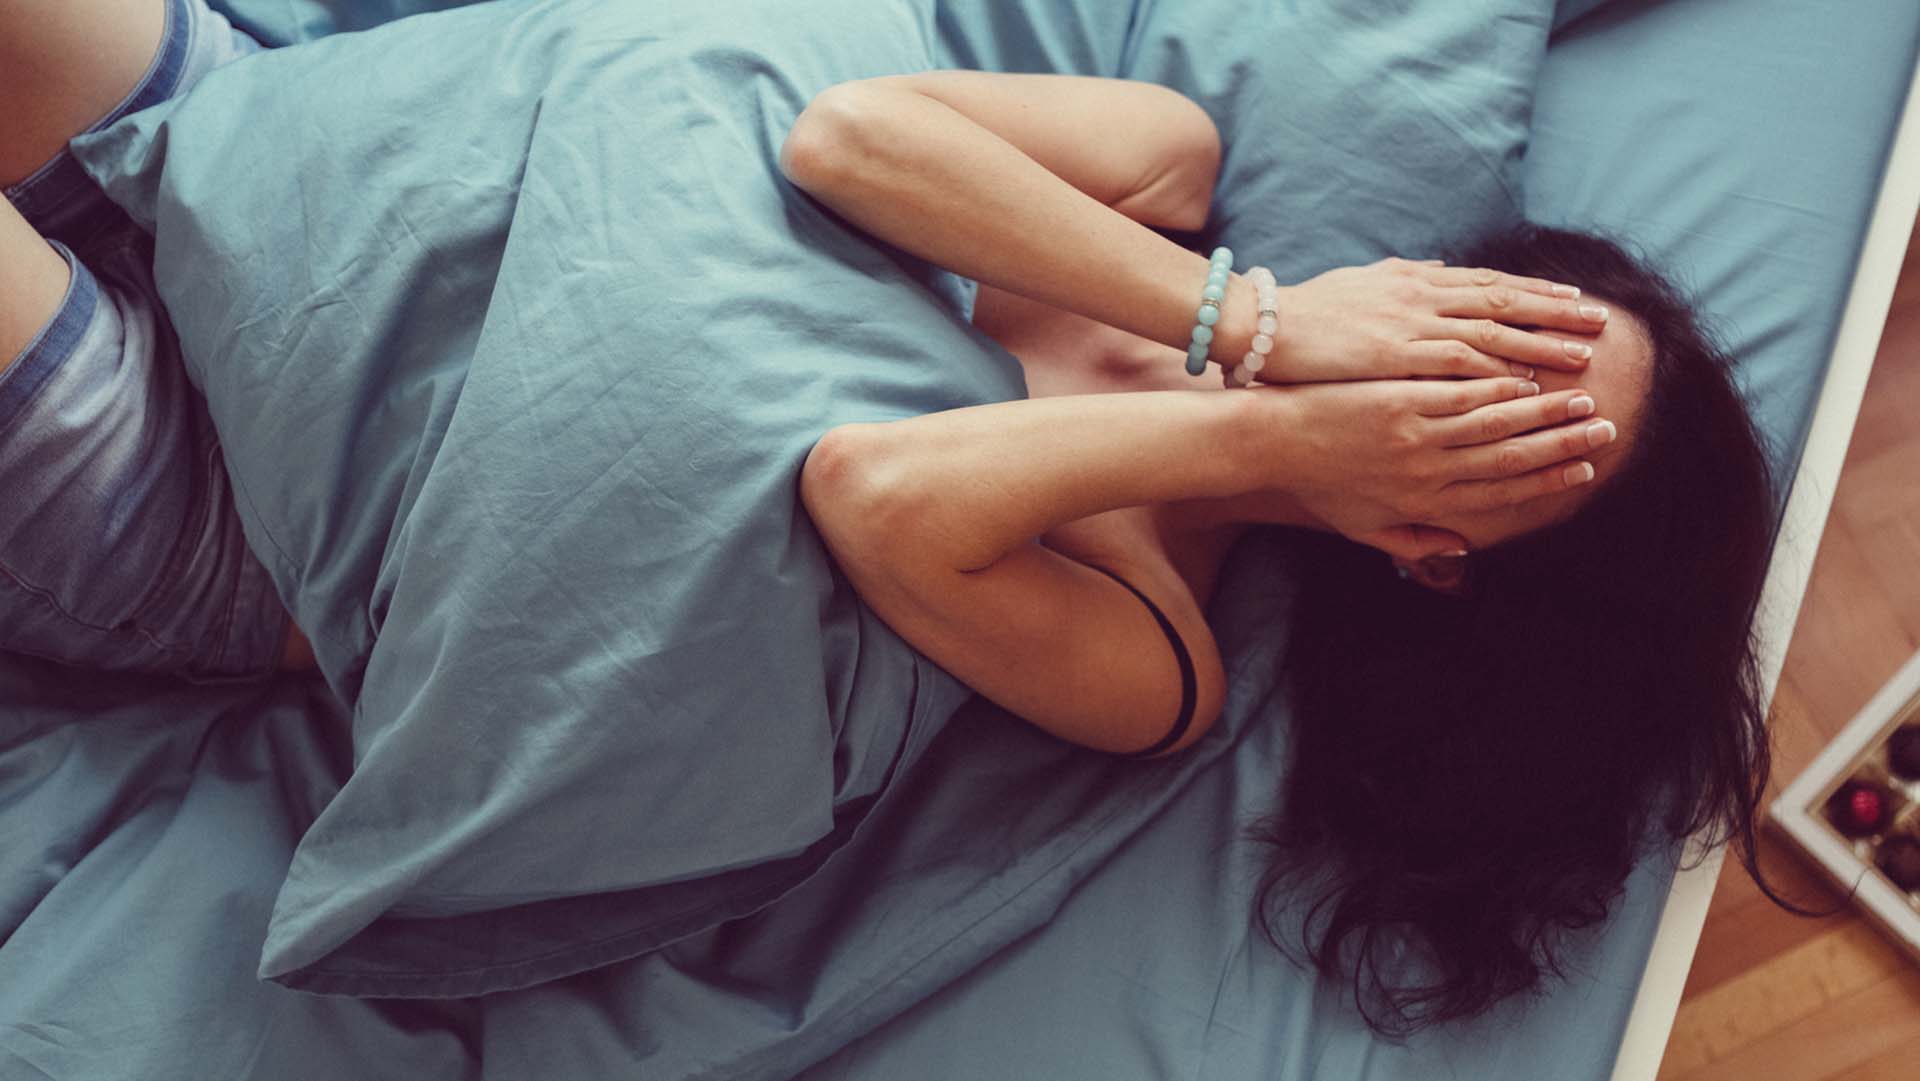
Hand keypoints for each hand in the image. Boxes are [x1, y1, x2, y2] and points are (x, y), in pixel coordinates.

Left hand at [1248, 376, 1615, 557]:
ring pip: (1495, 424)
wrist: (1273, 445)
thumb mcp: (1362, 528)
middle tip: (1604, 431)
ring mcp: (1417, 432)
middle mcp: (1429, 470)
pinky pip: (1461, 394)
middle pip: (1510, 457)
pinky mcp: (1401, 399)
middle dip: (1562, 446)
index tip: (1583, 472)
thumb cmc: (1317, 485)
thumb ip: (1413, 541)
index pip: (1499, 491)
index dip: (1546, 481)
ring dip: (1544, 414)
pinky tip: (1528, 378)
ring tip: (1582, 399)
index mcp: (1426, 500)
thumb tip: (1458, 548)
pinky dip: (1497, 388)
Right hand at [1250, 257, 1608, 383]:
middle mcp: (1421, 294)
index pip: (1490, 282)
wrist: (1264, 324)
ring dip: (1538, 346)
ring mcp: (1410, 324)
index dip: (1536, 290)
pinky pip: (1455, 363)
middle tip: (1600, 323)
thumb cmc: (1309, 310)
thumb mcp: (1364, 281)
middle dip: (1555, 313)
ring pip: (1490, 332)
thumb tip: (1438, 268)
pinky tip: (1524, 384)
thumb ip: (1405, 277)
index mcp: (1415, 277)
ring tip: (1581, 360)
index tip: (1575, 297)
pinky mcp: (1394, 355)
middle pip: (1504, 302)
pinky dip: (1493, 371)